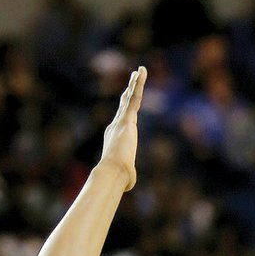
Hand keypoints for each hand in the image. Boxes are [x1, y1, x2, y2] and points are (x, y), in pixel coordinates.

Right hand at [99, 66, 146, 190]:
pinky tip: (141, 72)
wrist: (113, 171)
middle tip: (133, 78)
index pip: (122, 119)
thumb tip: (129, 184)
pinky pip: (135, 97)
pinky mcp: (128, 118)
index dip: (125, 108)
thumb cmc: (118, 176)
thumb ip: (128, 176)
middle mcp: (116, 125)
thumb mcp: (126, 175)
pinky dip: (138, 84)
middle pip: (124, 104)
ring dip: (135, 83)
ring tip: (140, 71)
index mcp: (116, 135)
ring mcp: (122, 120)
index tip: (128, 100)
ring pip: (129, 97)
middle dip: (128, 90)